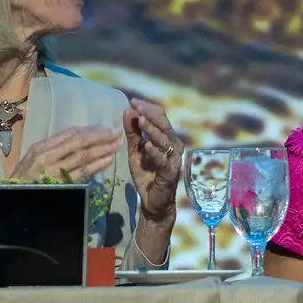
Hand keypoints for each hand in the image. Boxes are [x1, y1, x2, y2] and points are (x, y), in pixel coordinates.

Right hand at [12, 127, 119, 183]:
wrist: (12, 197)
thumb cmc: (24, 178)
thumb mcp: (35, 158)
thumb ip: (55, 148)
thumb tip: (81, 138)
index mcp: (42, 147)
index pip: (71, 134)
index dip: (91, 130)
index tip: (106, 128)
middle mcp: (47, 156)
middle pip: (79, 142)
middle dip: (100, 136)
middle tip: (116, 133)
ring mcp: (53, 171)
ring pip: (83, 156)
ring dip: (103, 149)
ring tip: (117, 145)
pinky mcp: (60, 185)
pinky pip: (82, 173)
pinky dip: (97, 165)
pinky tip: (108, 161)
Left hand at [121, 97, 181, 221]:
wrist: (153, 201)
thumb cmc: (147, 174)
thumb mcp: (135, 151)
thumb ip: (133, 133)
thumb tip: (128, 111)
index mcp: (166, 137)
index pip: (160, 117)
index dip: (148, 108)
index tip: (133, 101)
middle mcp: (173, 145)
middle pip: (164, 125)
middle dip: (150, 114)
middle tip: (137, 106)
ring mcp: (173, 158)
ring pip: (164, 140)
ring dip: (152, 130)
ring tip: (141, 121)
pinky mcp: (170, 172)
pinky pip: (163, 160)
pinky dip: (154, 152)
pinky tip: (146, 145)